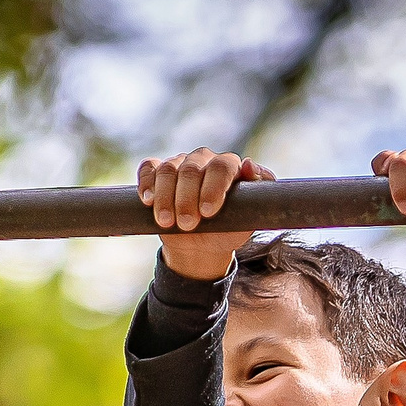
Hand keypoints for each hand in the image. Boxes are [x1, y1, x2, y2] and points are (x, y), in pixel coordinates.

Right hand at [138, 148, 275, 279]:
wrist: (201, 245)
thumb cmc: (228, 229)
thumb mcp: (248, 217)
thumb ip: (259, 190)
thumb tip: (249, 165)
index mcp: (228, 166)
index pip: (222, 167)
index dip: (213, 188)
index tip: (208, 212)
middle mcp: (203, 159)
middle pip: (191, 169)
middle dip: (186, 199)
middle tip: (188, 225)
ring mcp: (179, 164)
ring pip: (167, 170)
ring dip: (165, 198)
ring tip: (167, 222)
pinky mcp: (157, 173)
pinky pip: (148, 168)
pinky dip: (146, 183)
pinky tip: (147, 200)